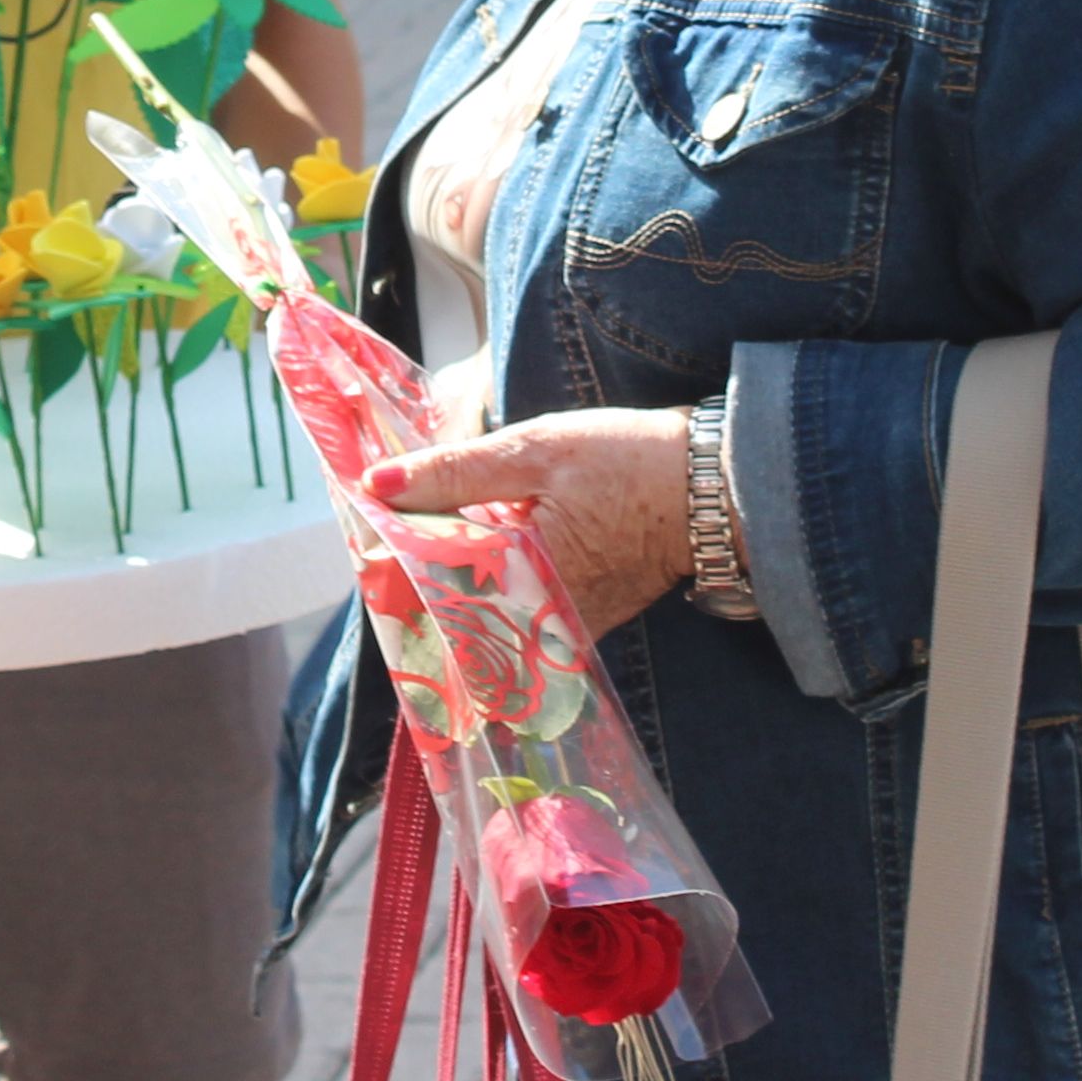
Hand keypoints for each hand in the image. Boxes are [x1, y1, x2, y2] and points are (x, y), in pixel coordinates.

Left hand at [363, 404, 696, 638]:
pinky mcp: (576, 622)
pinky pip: (514, 616)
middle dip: (411, 573)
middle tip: (388, 527)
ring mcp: (559, 630)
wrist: (713, 488)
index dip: (388, 561)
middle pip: (447, 612)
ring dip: (445, 581)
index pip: (427, 592)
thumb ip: (455, 472)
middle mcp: (538, 623)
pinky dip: (485, 586)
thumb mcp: (536, 450)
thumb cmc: (630, 462)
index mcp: (523, 581)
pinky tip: (471, 548)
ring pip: (478, 618)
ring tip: (420, 535)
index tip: (368, 527)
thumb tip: (379, 483)